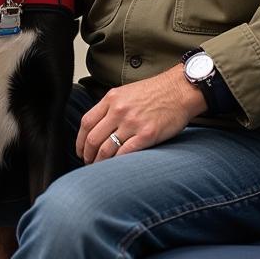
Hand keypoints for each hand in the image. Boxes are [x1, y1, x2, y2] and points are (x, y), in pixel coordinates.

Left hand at [75, 67, 206, 163]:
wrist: (180, 90)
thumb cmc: (156, 91)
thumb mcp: (126, 92)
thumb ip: (111, 107)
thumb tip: (97, 126)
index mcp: (111, 99)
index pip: (86, 123)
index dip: (80, 141)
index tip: (81, 150)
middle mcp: (119, 110)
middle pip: (93, 139)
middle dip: (88, 155)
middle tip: (89, 163)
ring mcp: (132, 123)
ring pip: (106, 149)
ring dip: (100, 163)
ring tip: (100, 169)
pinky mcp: (147, 135)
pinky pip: (125, 154)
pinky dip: (117, 163)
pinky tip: (116, 168)